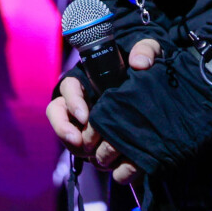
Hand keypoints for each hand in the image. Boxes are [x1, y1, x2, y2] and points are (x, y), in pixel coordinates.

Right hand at [46, 40, 162, 183]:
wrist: (153, 84)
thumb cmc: (143, 62)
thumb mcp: (148, 49)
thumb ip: (145, 49)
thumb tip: (139, 63)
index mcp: (87, 78)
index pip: (69, 88)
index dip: (73, 102)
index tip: (85, 116)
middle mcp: (79, 98)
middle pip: (58, 112)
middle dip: (64, 129)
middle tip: (78, 142)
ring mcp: (82, 118)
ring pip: (66, 132)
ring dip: (73, 145)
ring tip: (90, 155)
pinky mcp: (92, 134)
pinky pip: (81, 147)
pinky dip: (88, 155)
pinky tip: (103, 161)